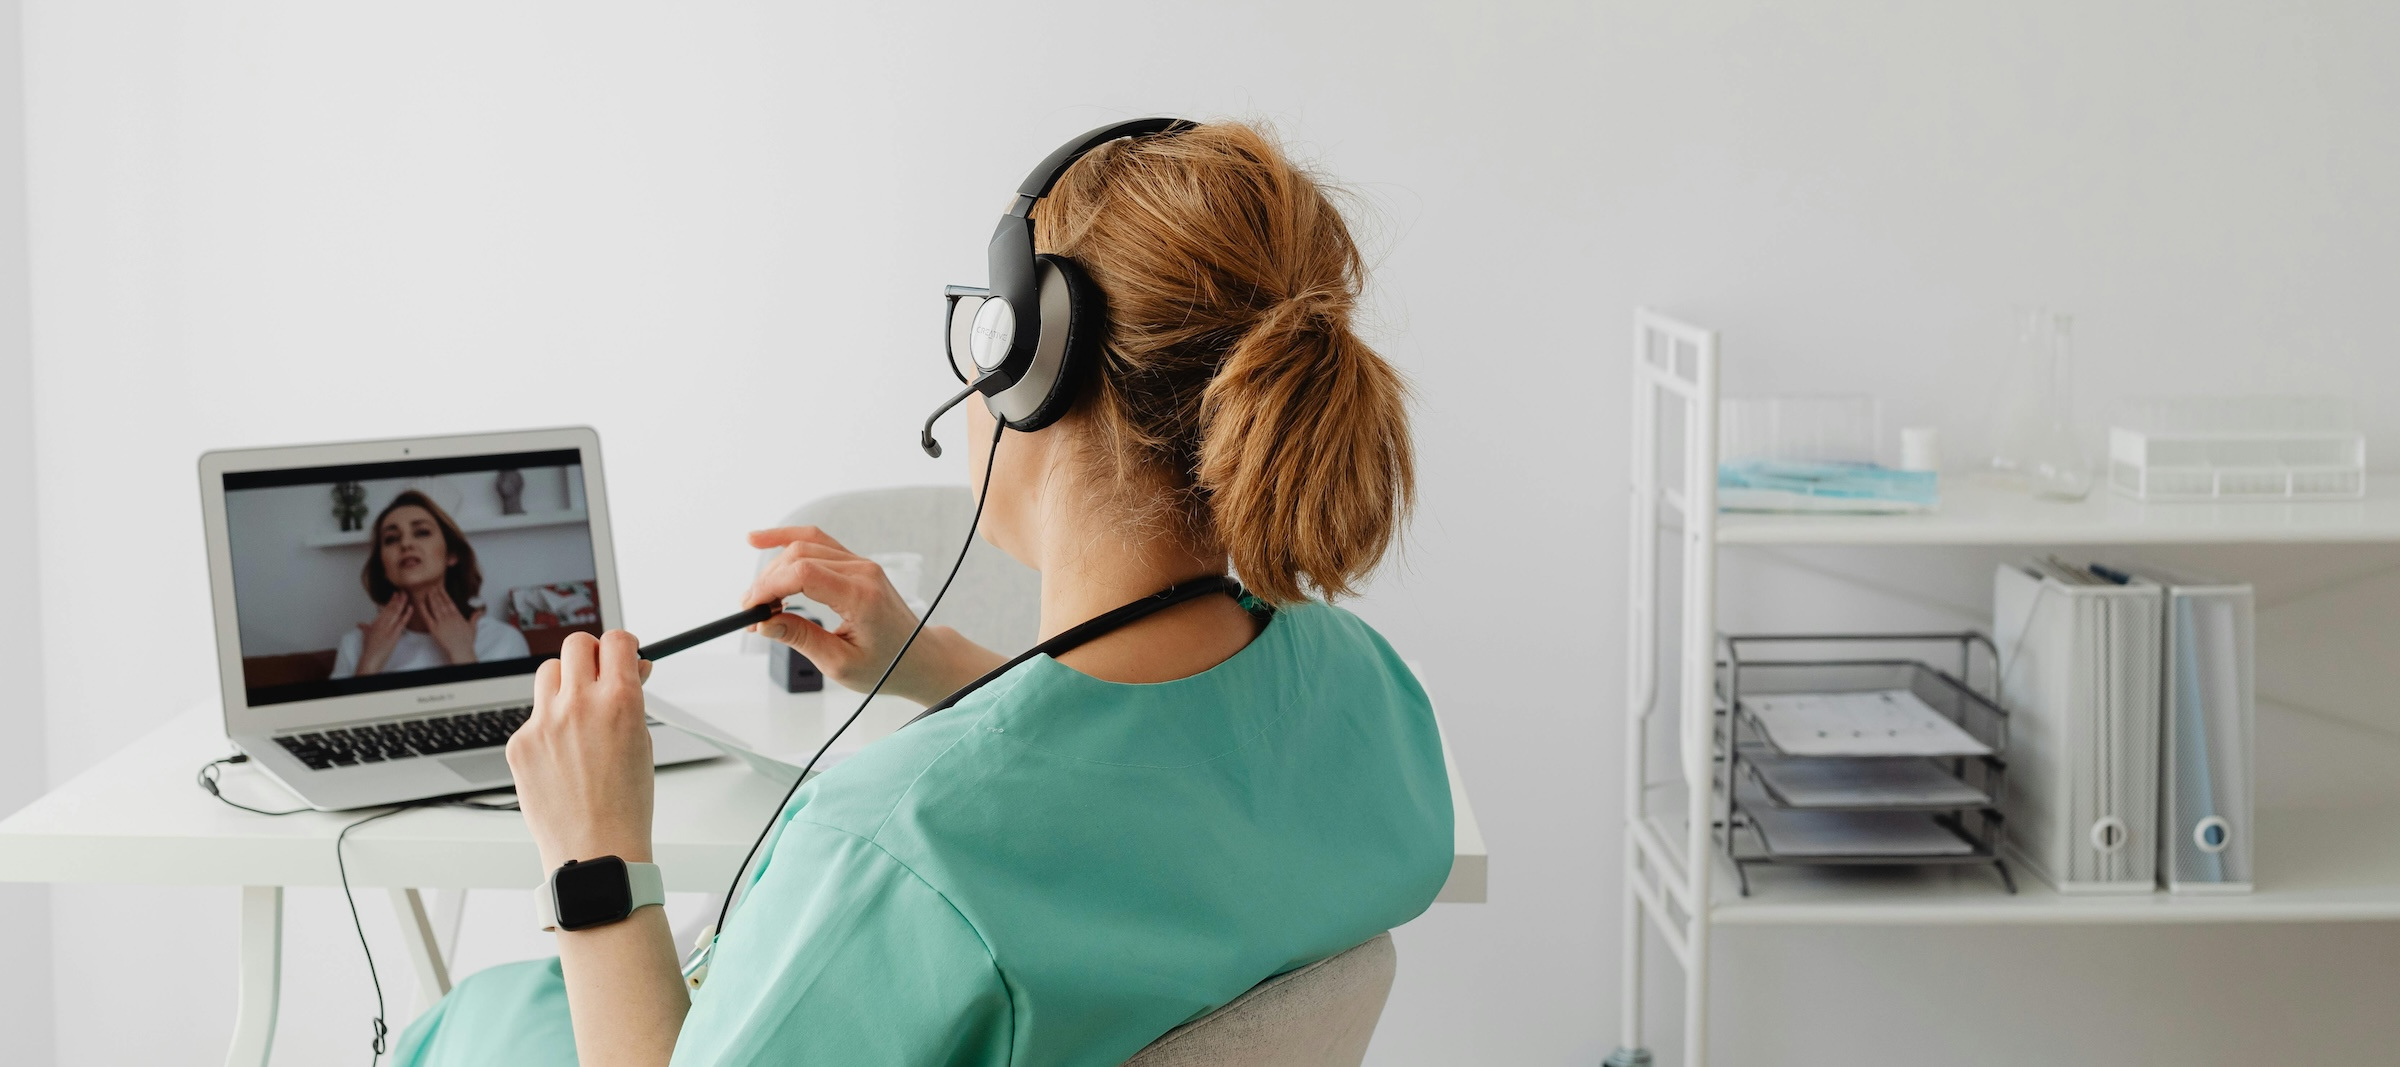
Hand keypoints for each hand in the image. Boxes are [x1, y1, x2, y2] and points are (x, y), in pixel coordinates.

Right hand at [356, 594, 413, 675]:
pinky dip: (407, 614)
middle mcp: (382, 624)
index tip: (395, 595)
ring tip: (405, 595)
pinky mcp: (394, 634)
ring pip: (396, 613)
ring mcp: (388, 628)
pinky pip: (402, 622)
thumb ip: (365, 628)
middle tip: (402, 591)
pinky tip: (410, 607)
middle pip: (391, 609)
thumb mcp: (366, 635)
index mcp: (375, 623)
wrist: (371, 658)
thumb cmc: (369, 649)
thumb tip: (361, 624)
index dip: (390, 601)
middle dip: (397, 599)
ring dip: (401, 603)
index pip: (384, 609)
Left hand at [419, 587, 479, 664]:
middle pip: (441, 602)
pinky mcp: (434, 628)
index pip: (450, 602)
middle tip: (432, 586)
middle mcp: (449, 617)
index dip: (444, 594)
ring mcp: (441, 622)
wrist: (461, 649)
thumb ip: (475, 618)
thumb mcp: (473, 627)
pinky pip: (427, 616)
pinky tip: (421, 603)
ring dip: (431, 598)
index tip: (441, 588)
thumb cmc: (467, 641)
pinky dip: (424, 609)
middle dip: (437, 593)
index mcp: (457, 615)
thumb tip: (479, 612)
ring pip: (435, 607)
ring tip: (428, 591)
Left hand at [507, 631, 656, 869]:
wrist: (595, 849)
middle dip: (591, 654)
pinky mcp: (519, 744)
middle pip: (576, 644)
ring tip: (576, 715)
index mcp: (620, 700)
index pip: (615, 640)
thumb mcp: (644, 742)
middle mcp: (579, 704)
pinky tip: (561, 757)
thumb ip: (631, 700)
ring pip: (548, 673)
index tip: (623, 655)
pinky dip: (547, 728)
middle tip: (597, 674)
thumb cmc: (626, 804)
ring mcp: (543, 723)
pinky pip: (533, 717)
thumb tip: (626, 672)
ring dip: (564, 683)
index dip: (622, 645)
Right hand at [741, 526, 1000, 703]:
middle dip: (767, 581)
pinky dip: (788, 541)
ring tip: (757, 595)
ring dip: (774, 566)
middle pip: (800, 556)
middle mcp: (862, 571)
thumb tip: (765, 623)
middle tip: (751, 611)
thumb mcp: (840, 663)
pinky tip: (762, 541)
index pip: (804, 573)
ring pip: (805, 546)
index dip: (769, 586)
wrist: (918, 658)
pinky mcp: (855, 565)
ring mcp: (860, 564)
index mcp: (861, 595)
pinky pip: (817, 542)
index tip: (750, 608)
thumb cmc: (887, 665)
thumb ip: (801, 638)